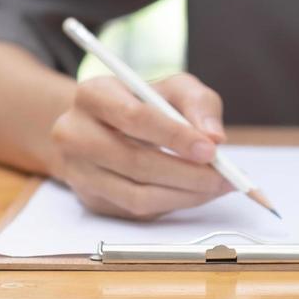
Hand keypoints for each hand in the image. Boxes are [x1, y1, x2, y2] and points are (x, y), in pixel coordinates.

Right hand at [48, 72, 232, 220]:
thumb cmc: (144, 102)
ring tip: (215, 188)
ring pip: (136, 195)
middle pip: (135, 162)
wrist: (104, 125)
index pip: (135, 118)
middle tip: (224, 178)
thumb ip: (197, 104)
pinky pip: (135, 211)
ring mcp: (77, 171)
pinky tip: (193, 193)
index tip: (211, 150)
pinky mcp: (89, 199)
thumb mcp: (172, 88)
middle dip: (187, 174)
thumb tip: (214, 137)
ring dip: (184, 196)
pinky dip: (171, 205)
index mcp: (93, 94)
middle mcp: (74, 132)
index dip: (175, 136)